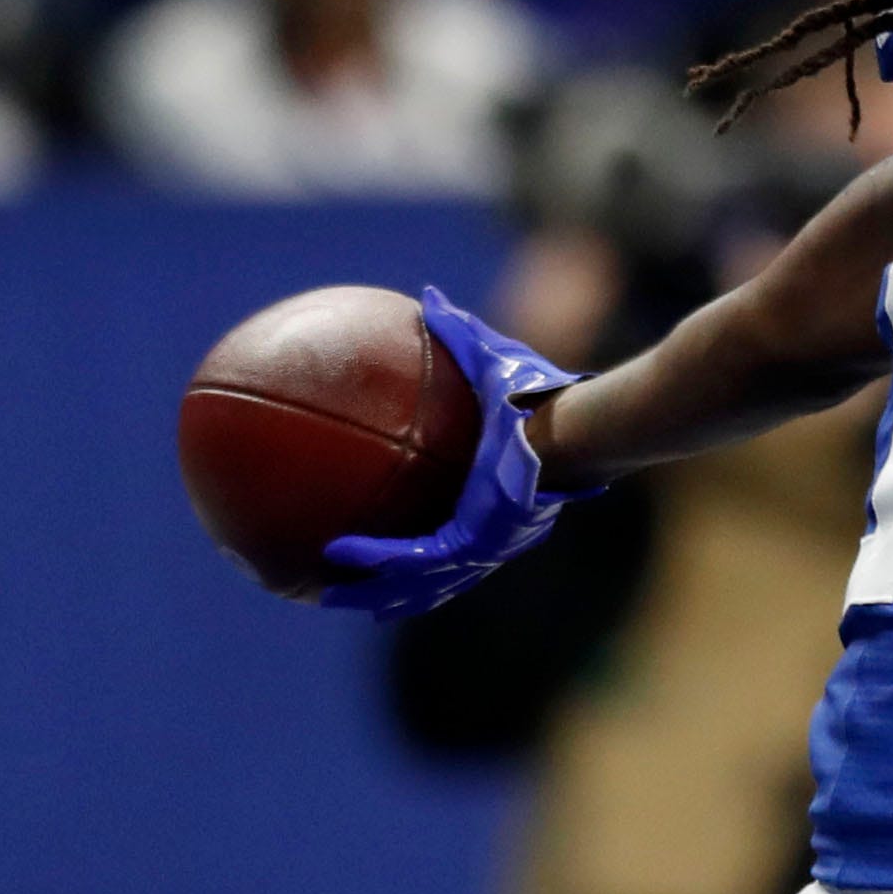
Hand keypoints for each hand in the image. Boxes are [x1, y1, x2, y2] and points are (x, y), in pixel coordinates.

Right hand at [320, 287, 598, 620]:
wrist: (569, 425)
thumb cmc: (540, 394)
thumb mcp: (491, 360)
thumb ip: (458, 335)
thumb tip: (429, 297)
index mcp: (488, 505)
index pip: (447, 538)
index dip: (413, 551)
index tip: (380, 550)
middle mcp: (486, 535)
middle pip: (428, 578)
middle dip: (384, 590)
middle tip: (336, 590)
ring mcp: (480, 543)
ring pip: (418, 585)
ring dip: (372, 595)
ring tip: (324, 596)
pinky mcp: (474, 540)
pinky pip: (415, 559)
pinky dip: (376, 561)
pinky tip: (337, 556)